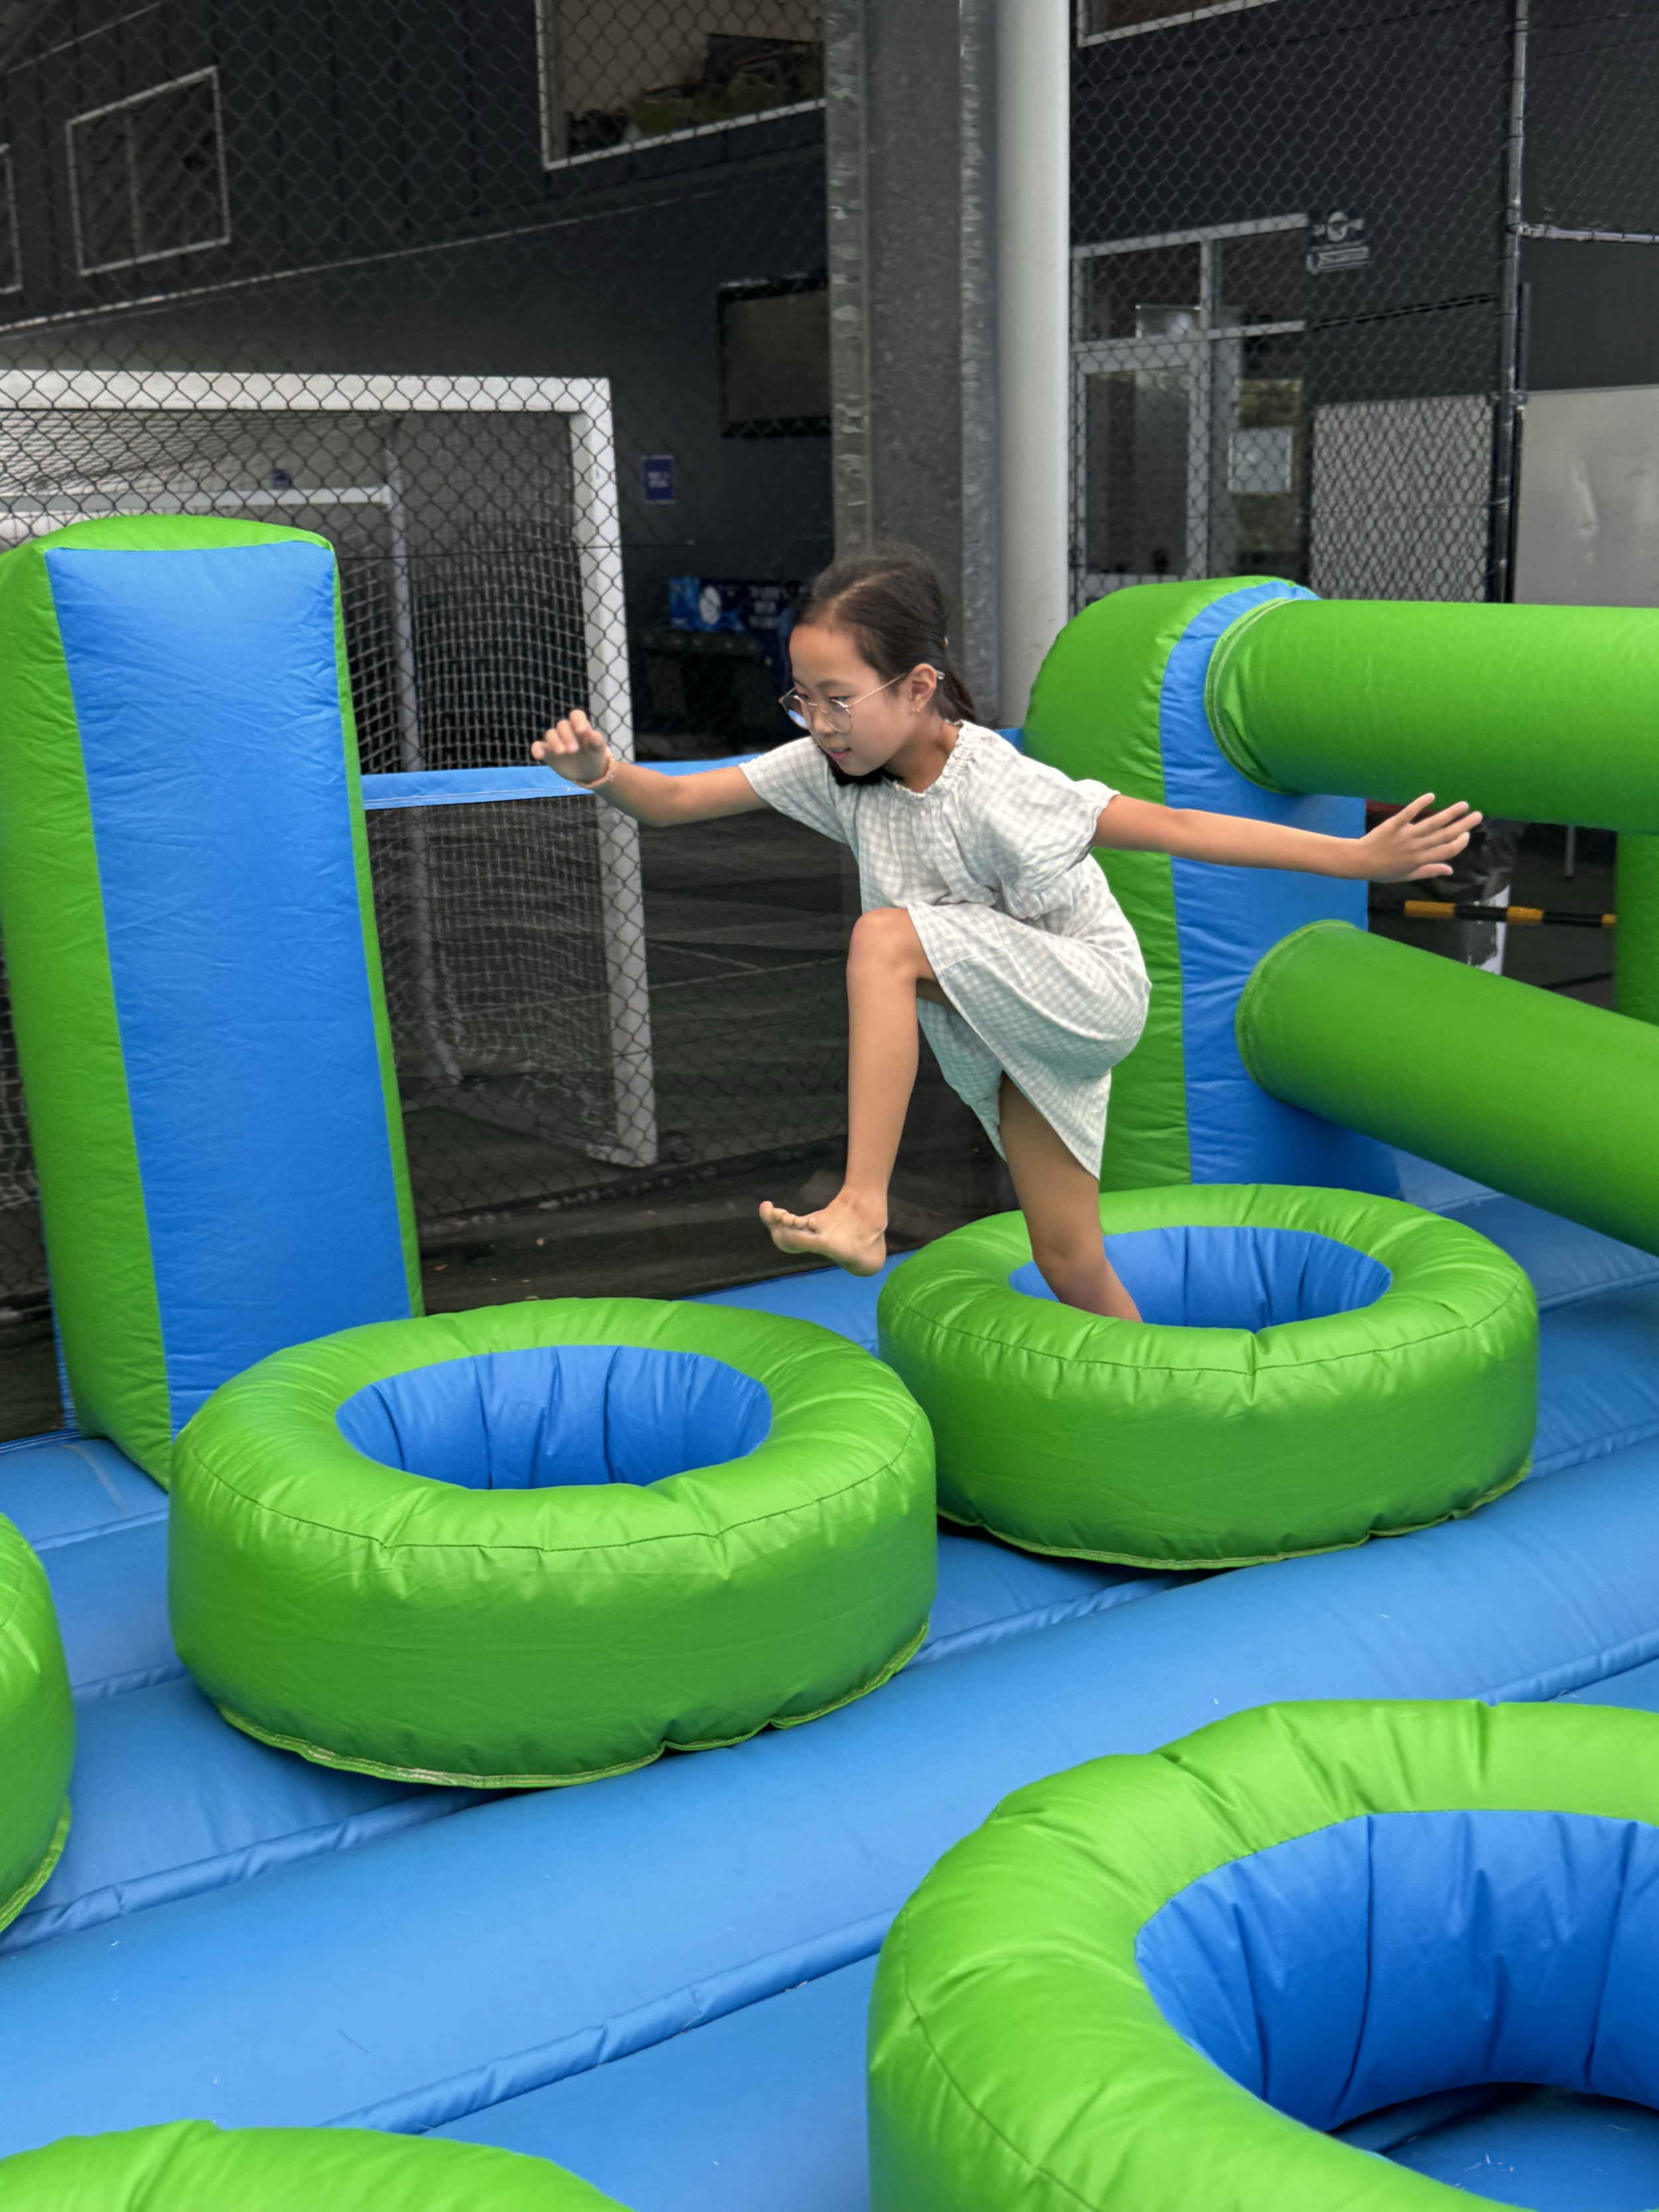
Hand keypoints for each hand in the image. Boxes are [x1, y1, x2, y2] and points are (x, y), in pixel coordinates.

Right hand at [533, 709, 611, 785]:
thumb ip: (597, 742)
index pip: (576, 715)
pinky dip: (536, 749)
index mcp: (580, 726)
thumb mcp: (599, 750)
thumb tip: (593, 733)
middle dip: (567, 736)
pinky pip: (538, 747)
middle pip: (562, 725)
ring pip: (550, 734)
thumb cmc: (594, 756)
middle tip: (573, 750)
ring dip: (555, 742)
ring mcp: (556, 741)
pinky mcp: (547, 752)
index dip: (578, 720)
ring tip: (561, 752)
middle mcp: (566, 731)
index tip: (582, 731)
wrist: (588, 773)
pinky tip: (539, 755)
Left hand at [1356, 793, 1481, 881]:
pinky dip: (1419, 804)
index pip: (1447, 851)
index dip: (1460, 843)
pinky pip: (1408, 813)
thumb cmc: (1384, 870)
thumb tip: (1450, 869)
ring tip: (1463, 805)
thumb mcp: (1408, 875)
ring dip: (1449, 813)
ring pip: (1432, 824)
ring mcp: (1406, 835)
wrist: (1360, 861)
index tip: (1467, 835)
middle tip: (1477, 815)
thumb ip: (1429, 871)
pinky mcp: (1394, 825)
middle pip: (1445, 835)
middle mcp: (1417, 848)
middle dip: (1463, 825)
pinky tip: (1431, 796)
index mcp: (1421, 860)